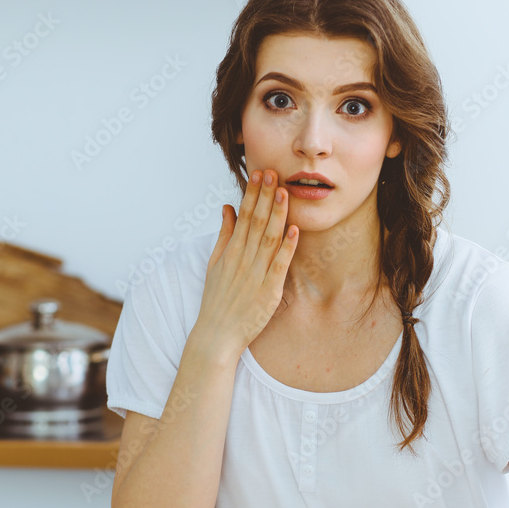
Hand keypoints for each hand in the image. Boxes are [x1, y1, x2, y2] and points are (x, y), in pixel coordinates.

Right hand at [193, 169, 298, 359]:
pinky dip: (287, 247)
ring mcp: (256, 275)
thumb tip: (228, 208)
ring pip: (268, 239)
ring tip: (285, 191)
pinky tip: (294, 229)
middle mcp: (242, 260)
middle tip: (274, 172)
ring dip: (277, 215)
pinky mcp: (269, 291)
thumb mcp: (214, 264)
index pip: (243, 216)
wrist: (216, 335)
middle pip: (256, 222)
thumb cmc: (216, 301)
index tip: (260, 173)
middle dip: (266, 196)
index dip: (253, 194)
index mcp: (230, 252)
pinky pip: (279, 265)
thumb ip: (224, 235)